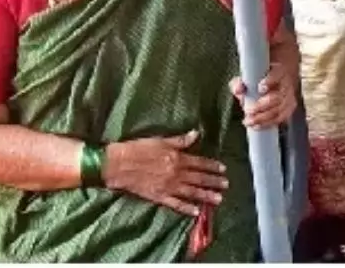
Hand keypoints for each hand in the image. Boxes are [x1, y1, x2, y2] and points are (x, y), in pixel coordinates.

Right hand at [104, 131, 228, 216]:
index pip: (200, 162)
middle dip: (213, 182)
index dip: (212, 166)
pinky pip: (176, 204)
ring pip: (191, 192)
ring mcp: (168, 187)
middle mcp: (176, 173)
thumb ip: (180, 140)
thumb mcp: (161, 140)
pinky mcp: (159, 197)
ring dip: (206, 195)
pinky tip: (196, 212)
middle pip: (199, 178)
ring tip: (218, 199)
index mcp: (177, 158)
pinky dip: (187, 208)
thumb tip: (196, 134)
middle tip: (226, 185)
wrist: (118, 164)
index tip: (223, 169)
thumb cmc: (138, 148)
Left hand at [230, 61, 296, 128]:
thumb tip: (239, 90)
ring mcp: (290, 97)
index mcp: (278, 71)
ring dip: (263, 118)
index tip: (260, 88)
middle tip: (248, 110)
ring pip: (279, 110)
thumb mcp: (246, 78)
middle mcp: (286, 84)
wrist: (274, 82)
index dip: (270, 81)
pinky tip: (257, 126)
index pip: (277, 75)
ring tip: (249, 121)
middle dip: (261, 106)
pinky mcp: (289, 108)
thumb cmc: (258, 80)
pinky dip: (269, 123)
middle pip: (277, 97)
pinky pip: (281, 118)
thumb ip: (239, 82)